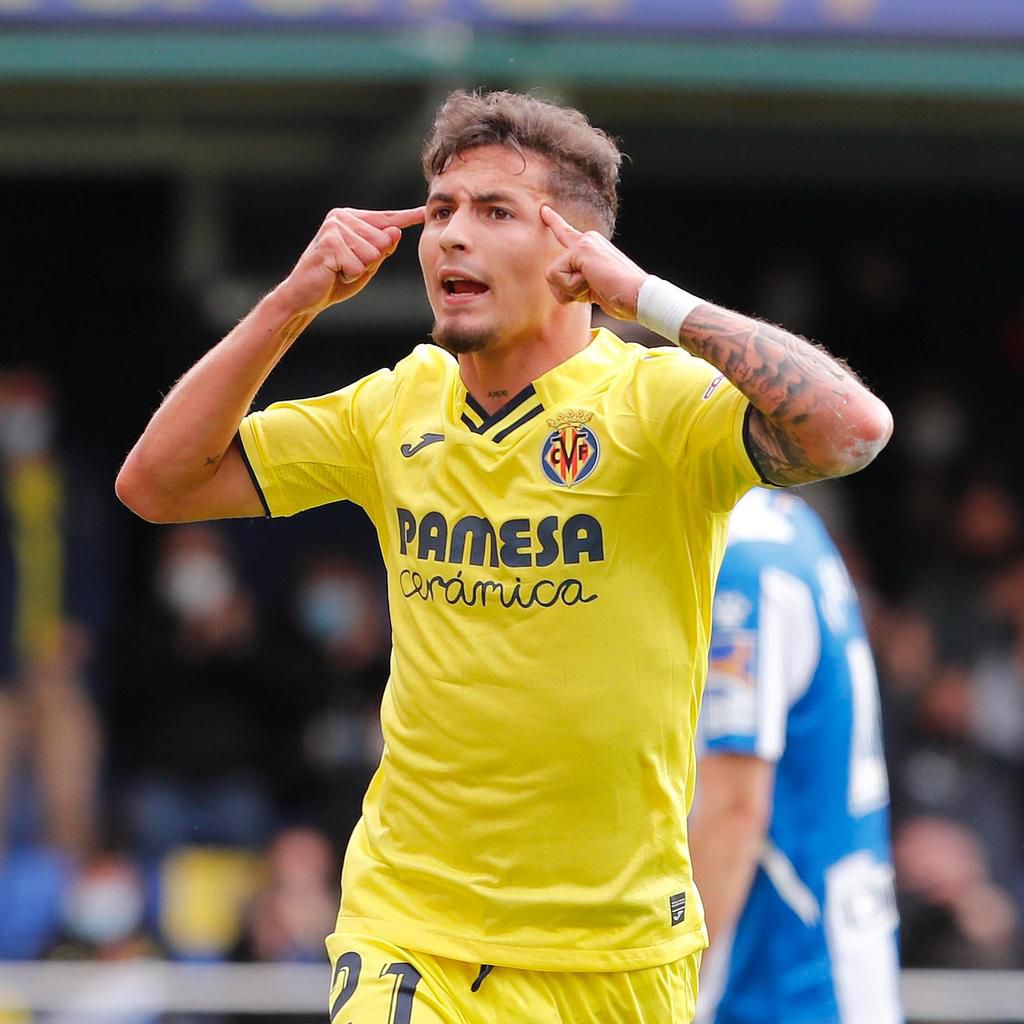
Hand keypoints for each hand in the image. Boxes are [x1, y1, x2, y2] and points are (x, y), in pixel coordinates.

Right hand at [279, 206, 424, 313]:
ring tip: (340, 270)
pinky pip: (358, 266)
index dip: (407, 217)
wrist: (304, 296)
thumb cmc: (336, 279)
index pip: (386, 219)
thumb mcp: (367, 264)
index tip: (424, 212)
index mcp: (352, 218)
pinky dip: (349, 276)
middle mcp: (342, 217)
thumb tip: (395, 232)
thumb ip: (383, 249)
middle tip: (347, 268)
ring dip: (359, 270)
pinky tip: (334, 274)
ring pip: (372, 254)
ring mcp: (334, 228)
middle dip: (370, 263)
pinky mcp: (329, 244)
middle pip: (383, 241)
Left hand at [541, 205, 648, 320]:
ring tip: (596, 286)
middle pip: (553, 272)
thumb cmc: (620, 297)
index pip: (567, 234)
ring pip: (553, 275)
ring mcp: (585, 242)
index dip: (554, 222)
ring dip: (571, 290)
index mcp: (592, 246)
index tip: (544, 210)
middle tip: (594, 290)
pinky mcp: (581, 249)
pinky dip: (572, 289)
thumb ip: (578, 280)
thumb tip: (556, 279)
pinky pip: (557, 276)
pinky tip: (593, 284)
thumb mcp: (594, 287)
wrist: (639, 296)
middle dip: (567, 291)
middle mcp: (587, 239)